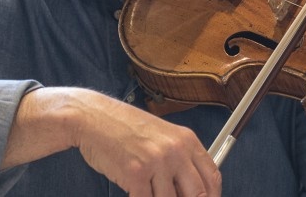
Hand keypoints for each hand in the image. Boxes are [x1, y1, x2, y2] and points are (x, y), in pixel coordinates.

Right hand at [71, 92, 220, 196]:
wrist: (93, 117)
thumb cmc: (124, 128)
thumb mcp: (162, 137)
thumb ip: (180, 160)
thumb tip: (192, 189)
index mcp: (186, 140)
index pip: (212, 177)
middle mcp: (176, 150)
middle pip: (197, 194)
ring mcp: (157, 162)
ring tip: (147, 190)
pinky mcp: (136, 173)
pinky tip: (135, 193)